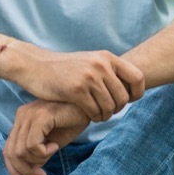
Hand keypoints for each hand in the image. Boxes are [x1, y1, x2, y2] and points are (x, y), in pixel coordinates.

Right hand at [3, 46, 143, 121]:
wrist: (35, 65)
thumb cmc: (65, 67)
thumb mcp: (90, 61)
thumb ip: (109, 70)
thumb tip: (131, 86)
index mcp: (107, 57)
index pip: (138, 77)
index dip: (137, 92)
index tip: (129, 100)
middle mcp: (101, 65)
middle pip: (123, 96)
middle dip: (118, 108)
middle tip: (109, 111)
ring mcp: (89, 77)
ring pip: (110, 106)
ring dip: (106, 115)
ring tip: (99, 115)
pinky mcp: (76, 90)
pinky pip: (95, 111)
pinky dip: (94, 117)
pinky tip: (88, 116)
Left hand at [3, 100, 88, 174]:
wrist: (89, 107)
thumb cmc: (73, 122)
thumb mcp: (52, 142)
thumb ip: (37, 154)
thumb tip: (29, 171)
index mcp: (22, 120)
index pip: (8, 150)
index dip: (14, 170)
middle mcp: (22, 115)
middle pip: (11, 153)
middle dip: (26, 170)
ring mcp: (29, 114)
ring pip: (21, 151)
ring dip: (38, 159)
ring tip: (53, 150)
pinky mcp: (40, 116)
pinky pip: (32, 145)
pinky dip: (44, 152)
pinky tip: (55, 145)